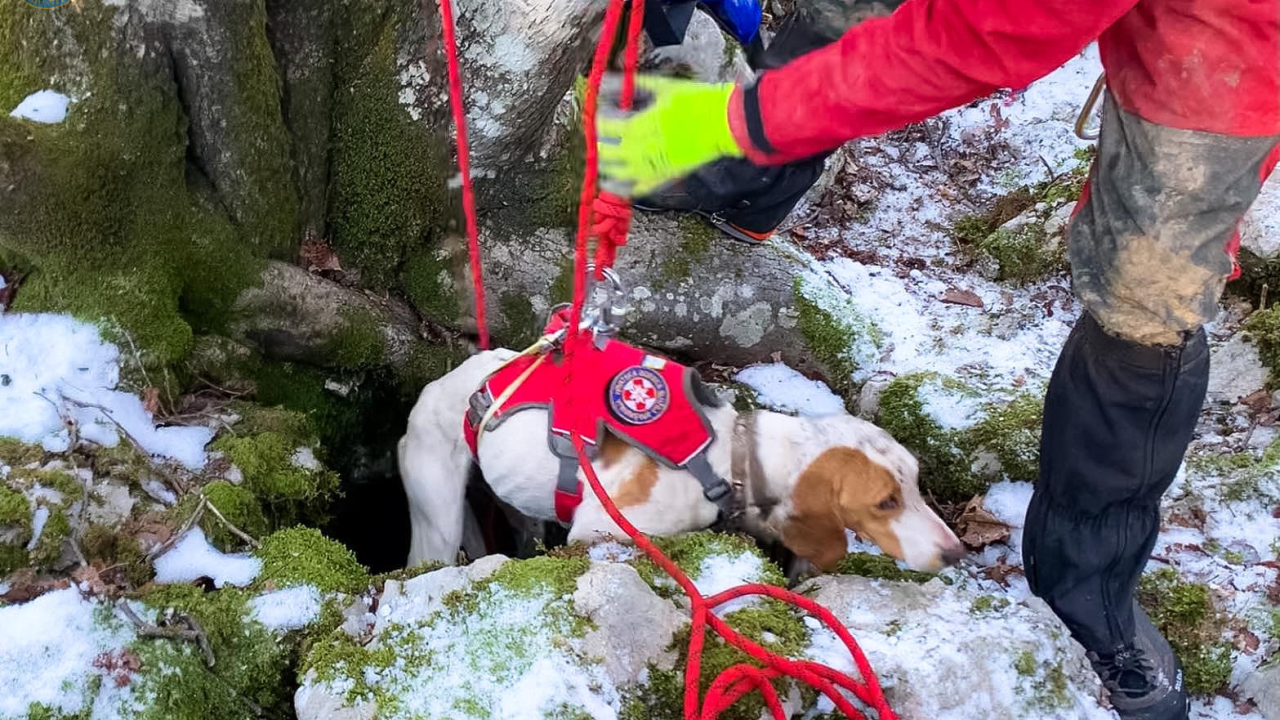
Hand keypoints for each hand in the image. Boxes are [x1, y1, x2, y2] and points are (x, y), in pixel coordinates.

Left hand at [596, 74, 744, 197]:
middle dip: (599, 142)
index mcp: (644, 124)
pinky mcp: (665, 177)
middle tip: (599, 134)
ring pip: (619, 172)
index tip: (601, 113)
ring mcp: (655, 166)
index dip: (599, 120)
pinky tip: (610, 183)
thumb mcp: (662, 86)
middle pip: (608, 151)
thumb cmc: (697, 100)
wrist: (724, 122)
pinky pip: (638, 188)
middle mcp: (646, 149)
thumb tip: (604, 79)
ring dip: (606, 164)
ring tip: (603, 155)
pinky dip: (622, 187)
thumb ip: (632, 84)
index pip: (607, 127)